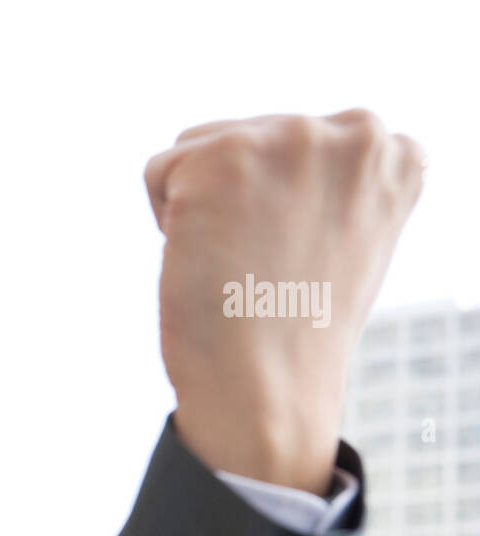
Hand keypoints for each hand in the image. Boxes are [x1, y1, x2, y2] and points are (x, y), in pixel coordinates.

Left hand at [144, 109, 425, 494]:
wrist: (268, 389)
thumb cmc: (295, 329)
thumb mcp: (346, 237)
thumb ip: (328, 183)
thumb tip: (283, 158)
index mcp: (393, 151)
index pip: (297, 142)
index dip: (276, 208)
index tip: (297, 258)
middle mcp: (354, 130)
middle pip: (243, 137)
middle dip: (234, 202)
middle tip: (261, 267)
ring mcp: (288, 138)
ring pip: (197, 151)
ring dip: (197, 207)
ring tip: (235, 262)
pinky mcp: (221, 158)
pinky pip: (159, 174)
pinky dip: (165, 223)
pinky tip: (205, 261)